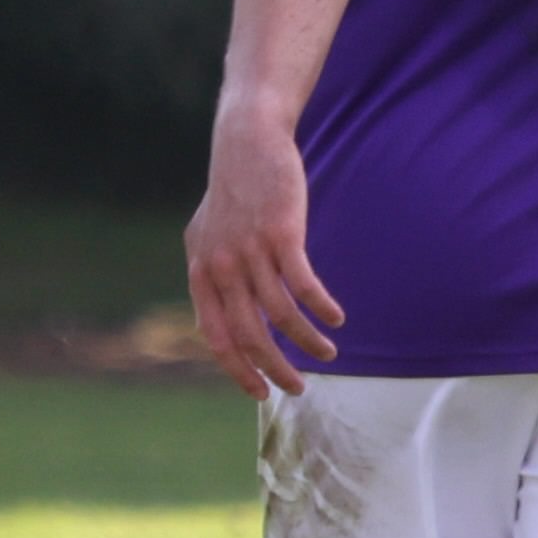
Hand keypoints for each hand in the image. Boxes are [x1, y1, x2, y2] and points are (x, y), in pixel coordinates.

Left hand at [183, 101, 343, 398]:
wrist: (245, 143)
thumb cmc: (232, 191)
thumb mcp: (208, 236)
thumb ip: (212, 276)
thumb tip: (213, 321)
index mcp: (201, 273)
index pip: (216, 337)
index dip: (239, 370)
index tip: (262, 393)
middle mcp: (221, 268)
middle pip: (248, 334)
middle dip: (275, 368)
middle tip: (299, 387)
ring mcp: (250, 252)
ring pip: (279, 315)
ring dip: (306, 342)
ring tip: (329, 353)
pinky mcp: (281, 236)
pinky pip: (303, 285)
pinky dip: (320, 308)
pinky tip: (336, 318)